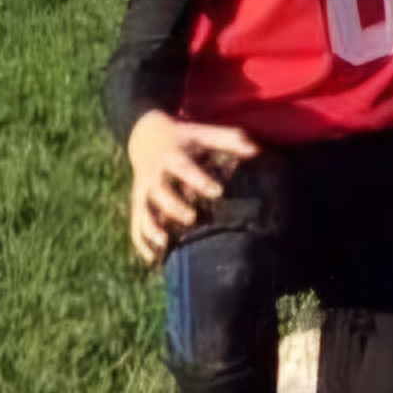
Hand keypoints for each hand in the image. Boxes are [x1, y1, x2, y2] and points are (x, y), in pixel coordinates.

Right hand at [124, 113, 255, 264]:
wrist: (145, 136)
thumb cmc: (185, 137)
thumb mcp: (205, 133)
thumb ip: (230, 140)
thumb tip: (257, 150)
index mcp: (172, 157)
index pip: (184, 168)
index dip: (199, 179)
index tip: (218, 191)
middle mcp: (153, 176)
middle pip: (160, 192)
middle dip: (173, 205)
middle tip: (192, 218)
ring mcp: (142, 192)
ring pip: (143, 212)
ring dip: (151, 228)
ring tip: (165, 243)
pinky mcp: (137, 204)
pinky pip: (135, 225)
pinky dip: (141, 242)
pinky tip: (152, 259)